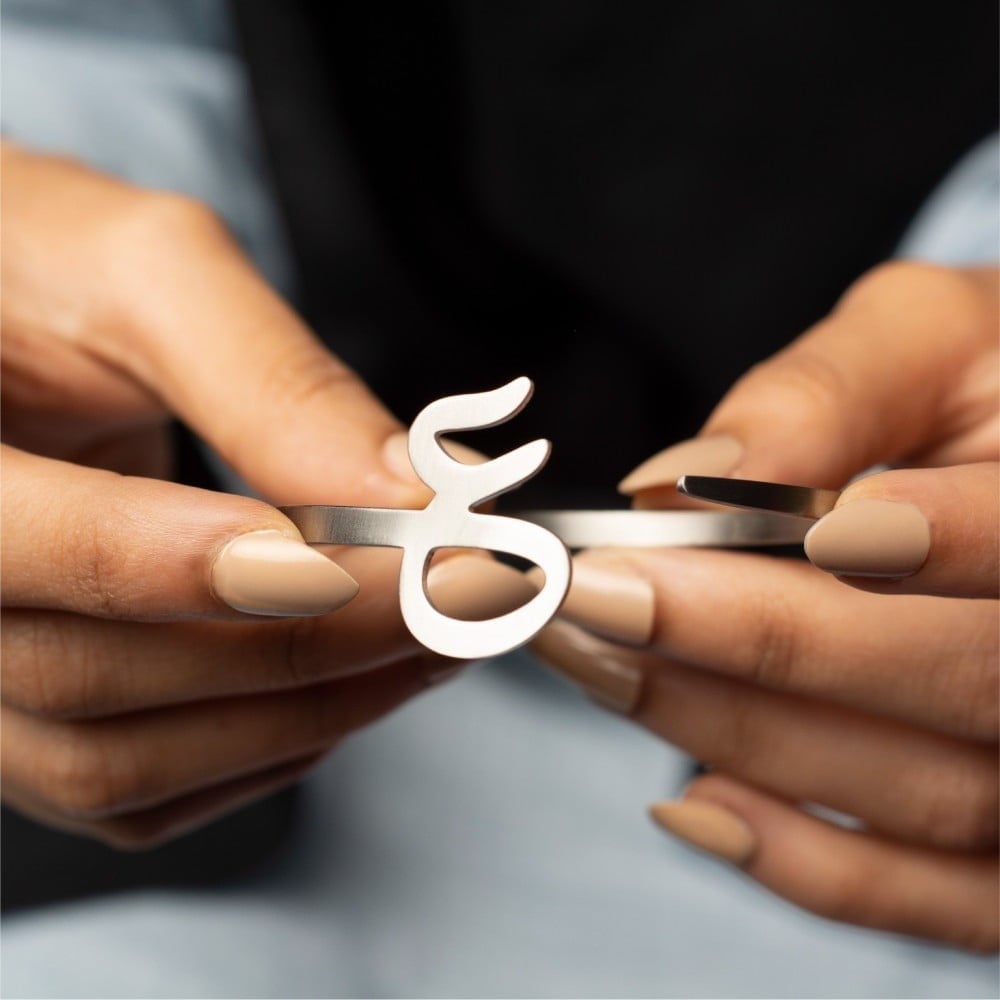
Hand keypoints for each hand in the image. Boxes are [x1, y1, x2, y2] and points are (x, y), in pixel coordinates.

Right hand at [1, 144, 524, 846]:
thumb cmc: (30, 267)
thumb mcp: (141, 270)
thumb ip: (271, 381)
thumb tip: (414, 492)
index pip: (19, 546)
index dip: (193, 564)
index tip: (369, 555)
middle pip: (93, 677)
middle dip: (308, 643)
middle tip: (459, 593)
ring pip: (122, 763)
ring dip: (308, 710)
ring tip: (438, 633)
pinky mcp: (25, 726)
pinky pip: (146, 791)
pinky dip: (270, 745)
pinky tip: (360, 677)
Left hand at [533, 261, 997, 950]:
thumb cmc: (983, 381)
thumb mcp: (929, 339)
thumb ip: (824, 393)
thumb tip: (684, 481)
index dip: (945, 542)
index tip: (807, 526)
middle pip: (959, 680)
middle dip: (763, 641)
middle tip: (596, 594)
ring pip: (926, 793)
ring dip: (739, 731)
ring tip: (596, 662)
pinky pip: (932, 895)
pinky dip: (808, 865)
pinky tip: (689, 798)